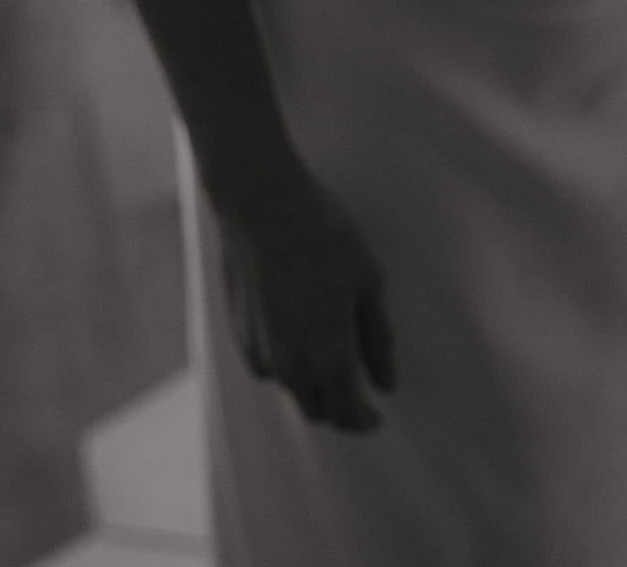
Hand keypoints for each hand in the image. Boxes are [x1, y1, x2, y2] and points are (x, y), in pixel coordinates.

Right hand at [214, 156, 395, 433]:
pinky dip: (289, 361)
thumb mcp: (369, 282)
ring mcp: (260, 352)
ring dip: (313, 383)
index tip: (376, 414)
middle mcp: (290, 366)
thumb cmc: (324, 237)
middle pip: (317, 409)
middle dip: (339, 405)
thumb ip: (378, 339)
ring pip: (292, 388)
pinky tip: (301, 328)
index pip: (348, 413)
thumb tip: (386, 382)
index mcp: (328, 357)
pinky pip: (270, 365)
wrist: (263, 206)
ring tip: (331, 346)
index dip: (364, 420)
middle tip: (357, 383)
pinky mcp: (240, 334)